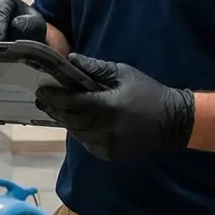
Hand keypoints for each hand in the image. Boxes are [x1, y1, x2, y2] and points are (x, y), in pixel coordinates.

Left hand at [34, 54, 194, 160]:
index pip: (71, 103)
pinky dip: (81, 132)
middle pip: (70, 120)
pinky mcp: (110, 154)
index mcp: (107, 107)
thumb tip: (71, 60)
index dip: (53, 97)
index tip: (41, 90)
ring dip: (67, 120)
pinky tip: (80, 121)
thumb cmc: (148, 92)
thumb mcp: (123, 74)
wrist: (173, 122)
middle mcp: (104, 129)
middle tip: (43, 99)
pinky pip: (87, 142)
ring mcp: (106, 145)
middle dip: (55, 109)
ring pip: (76, 133)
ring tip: (58, 108)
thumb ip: (95, 69)